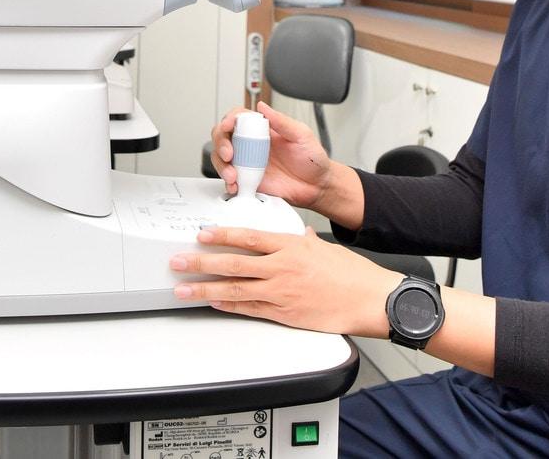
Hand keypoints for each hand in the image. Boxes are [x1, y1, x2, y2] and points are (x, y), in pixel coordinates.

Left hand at [170, 226, 397, 336]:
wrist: (369, 300)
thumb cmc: (352, 273)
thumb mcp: (324, 247)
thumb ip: (303, 241)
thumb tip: (294, 236)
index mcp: (290, 246)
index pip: (248, 237)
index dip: (221, 235)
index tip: (201, 234)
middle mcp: (282, 267)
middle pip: (233, 263)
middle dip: (200, 263)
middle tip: (178, 261)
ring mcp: (281, 292)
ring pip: (235, 289)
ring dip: (205, 289)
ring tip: (183, 289)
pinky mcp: (285, 314)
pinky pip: (250, 309)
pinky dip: (229, 305)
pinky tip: (214, 302)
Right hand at [210, 101, 333, 208]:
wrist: (317, 187)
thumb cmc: (312, 159)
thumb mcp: (301, 135)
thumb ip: (282, 121)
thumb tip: (262, 106)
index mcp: (262, 130)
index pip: (238, 118)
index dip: (228, 120)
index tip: (227, 126)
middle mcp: (251, 145)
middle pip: (223, 137)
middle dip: (220, 144)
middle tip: (229, 155)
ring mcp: (247, 163)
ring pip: (221, 159)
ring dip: (221, 166)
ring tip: (233, 176)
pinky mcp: (248, 181)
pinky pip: (230, 180)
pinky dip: (228, 184)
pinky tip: (235, 186)